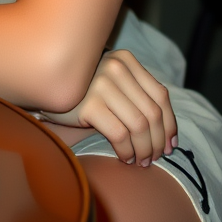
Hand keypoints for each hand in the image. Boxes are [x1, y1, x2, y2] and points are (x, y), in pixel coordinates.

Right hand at [41, 50, 178, 165]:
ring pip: (139, 125)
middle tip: (155, 158)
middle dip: (158, 142)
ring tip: (141, 161)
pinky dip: (127, 151)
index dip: (170, 124)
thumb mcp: (116, 84)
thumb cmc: (89, 91)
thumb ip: (139, 95)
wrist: (50, 88)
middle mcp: (117, 68)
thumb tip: (169, 134)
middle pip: (152, 113)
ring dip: (144, 149)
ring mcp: (102, 84)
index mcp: (127, 60)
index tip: (171, 145)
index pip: (160, 95)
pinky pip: (119, 134)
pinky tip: (125, 158)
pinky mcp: (89, 104)